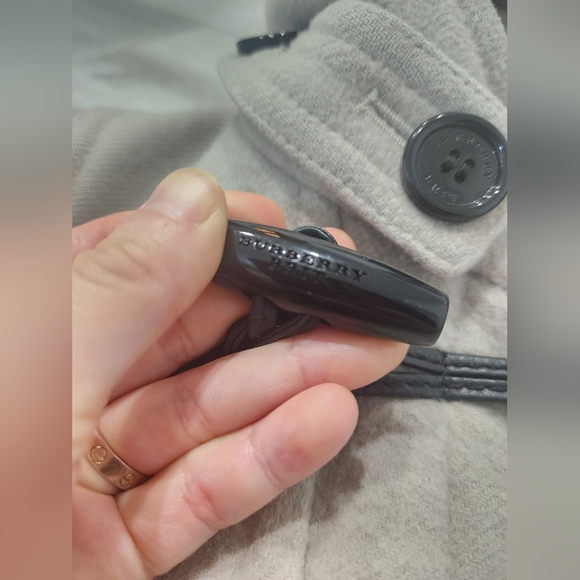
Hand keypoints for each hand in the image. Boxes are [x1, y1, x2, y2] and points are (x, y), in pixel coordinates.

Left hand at [72, 168, 406, 578]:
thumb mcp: (33, 368)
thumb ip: (119, 282)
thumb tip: (196, 196)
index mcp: (24, 335)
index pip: (122, 262)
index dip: (204, 239)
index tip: (276, 226)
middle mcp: (57, 395)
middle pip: (182, 339)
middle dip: (272, 314)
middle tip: (351, 295)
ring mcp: (90, 475)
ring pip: (206, 414)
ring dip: (292, 382)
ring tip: (368, 352)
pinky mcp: (121, 547)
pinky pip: (203, 491)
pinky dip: (269, 456)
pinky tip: (327, 416)